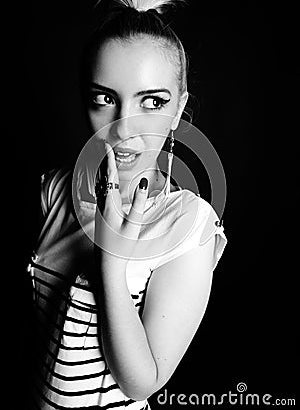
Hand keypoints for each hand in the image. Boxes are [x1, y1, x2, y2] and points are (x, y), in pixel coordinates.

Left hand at [95, 141, 148, 260]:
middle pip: (102, 178)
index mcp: (110, 205)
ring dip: (103, 171)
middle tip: (104, 146)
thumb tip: (142, 182)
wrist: (106, 263)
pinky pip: (101, 193)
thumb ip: (139, 202)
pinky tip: (106, 182)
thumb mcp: (134, 225)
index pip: (110, 177)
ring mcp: (99, 210)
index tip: (107, 146)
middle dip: (104, 161)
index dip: (109, 160)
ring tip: (105, 159)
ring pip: (100, 186)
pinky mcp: (100, 216)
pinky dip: (104, 182)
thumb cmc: (122, 246)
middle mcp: (102, 205)